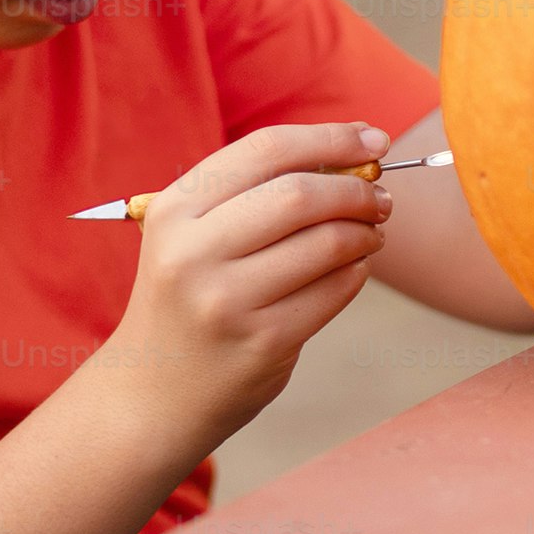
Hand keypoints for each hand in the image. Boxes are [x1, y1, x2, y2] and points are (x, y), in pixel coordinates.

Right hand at [97, 120, 391, 458]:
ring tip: (372, 232)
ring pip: (326, 243)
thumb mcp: (192, 236)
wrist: (152, 395)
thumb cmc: (189, 298)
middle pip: (301, 194)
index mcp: (174, 210)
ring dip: (365, 232)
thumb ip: (256, 193)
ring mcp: (227, 301)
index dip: (331, 138)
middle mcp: (194, 252)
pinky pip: (334, 291)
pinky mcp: (263, 342)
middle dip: (357, 190)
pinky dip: (357, 272)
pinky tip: (353, 269)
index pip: (267, 150)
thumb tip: (354, 152)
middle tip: (382, 198)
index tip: (375, 140)